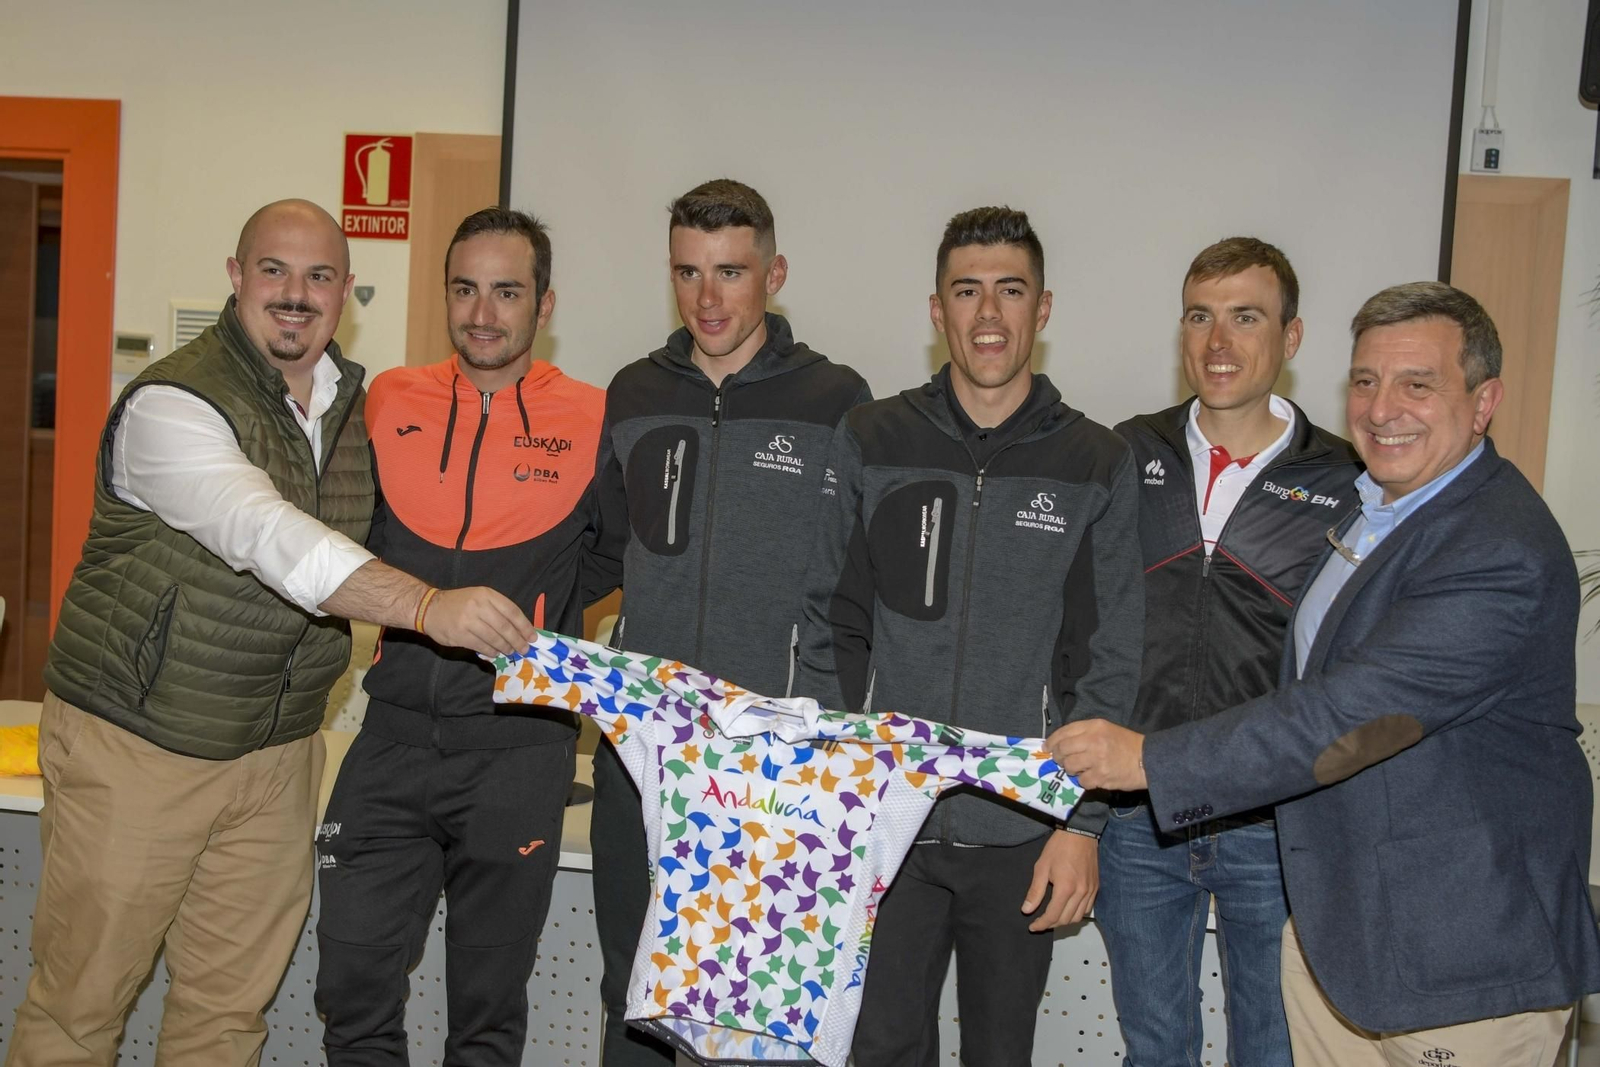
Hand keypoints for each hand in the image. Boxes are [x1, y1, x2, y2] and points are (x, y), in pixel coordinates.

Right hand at [421, 586, 536, 657]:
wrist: (430, 607)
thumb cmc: (460, 603)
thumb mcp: (479, 597)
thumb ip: (498, 610)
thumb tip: (520, 629)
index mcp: (487, 594)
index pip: (512, 611)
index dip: (524, 626)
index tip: (532, 636)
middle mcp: (479, 606)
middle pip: (505, 627)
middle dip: (517, 640)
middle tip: (524, 649)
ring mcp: (468, 621)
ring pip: (494, 638)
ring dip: (506, 647)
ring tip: (511, 652)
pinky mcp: (460, 635)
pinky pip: (482, 646)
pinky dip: (492, 651)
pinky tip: (496, 653)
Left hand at [1021, 830, 1098, 930]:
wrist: (1079, 833)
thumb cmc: (1058, 848)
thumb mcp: (1041, 867)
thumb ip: (1035, 891)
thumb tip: (1026, 910)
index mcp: (1066, 888)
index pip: (1053, 916)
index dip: (1042, 924)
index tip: (1033, 927)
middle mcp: (1081, 893)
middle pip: (1066, 920)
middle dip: (1051, 924)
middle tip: (1040, 922)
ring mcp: (1090, 891)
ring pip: (1078, 917)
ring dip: (1064, 921)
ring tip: (1052, 918)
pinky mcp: (1096, 887)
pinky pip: (1087, 909)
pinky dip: (1076, 914)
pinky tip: (1067, 909)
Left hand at [1048, 720, 1147, 790]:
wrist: (1148, 759)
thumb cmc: (1126, 744)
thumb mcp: (1106, 729)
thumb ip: (1084, 733)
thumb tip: (1060, 744)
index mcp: (1094, 726)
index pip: (1064, 732)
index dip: (1052, 741)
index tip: (1047, 748)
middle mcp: (1093, 740)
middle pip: (1063, 750)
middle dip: (1058, 757)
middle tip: (1062, 761)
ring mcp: (1097, 759)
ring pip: (1070, 766)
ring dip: (1071, 770)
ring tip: (1080, 769)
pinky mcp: (1101, 776)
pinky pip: (1082, 781)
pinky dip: (1084, 781)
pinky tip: (1092, 777)